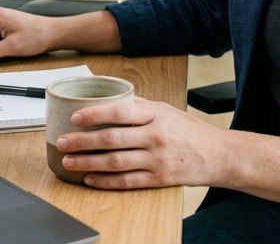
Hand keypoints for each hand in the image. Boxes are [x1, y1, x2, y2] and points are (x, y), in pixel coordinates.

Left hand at [56, 97, 227, 189]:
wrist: (218, 155)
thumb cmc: (190, 130)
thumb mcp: (167, 109)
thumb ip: (140, 105)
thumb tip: (111, 98)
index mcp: (156, 115)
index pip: (118, 112)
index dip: (93, 114)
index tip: (74, 117)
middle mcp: (155, 136)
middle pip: (111, 138)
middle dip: (82, 141)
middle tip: (61, 141)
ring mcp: (157, 160)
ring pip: (115, 162)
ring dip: (88, 162)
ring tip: (68, 161)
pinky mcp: (159, 179)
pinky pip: (127, 181)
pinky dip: (105, 181)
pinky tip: (90, 178)